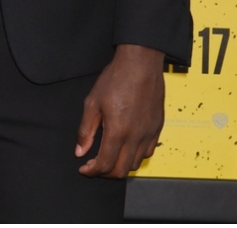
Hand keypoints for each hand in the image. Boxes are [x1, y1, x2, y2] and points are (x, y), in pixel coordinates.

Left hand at [75, 43, 164, 177]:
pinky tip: (125, 146)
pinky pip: (147, 152)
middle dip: (105, 173)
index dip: (92, 171)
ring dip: (120, 165)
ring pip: (135, 164)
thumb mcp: (93, 102)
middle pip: (121, 171)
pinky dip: (135, 156)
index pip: (105, 165)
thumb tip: (80, 151)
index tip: (84, 168)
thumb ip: (86, 130)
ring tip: (109, 155)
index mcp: (117, 131)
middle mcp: (135, 137)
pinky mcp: (157, 128)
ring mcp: (148, 134)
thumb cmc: (116, 79)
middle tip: (95, 165)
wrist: (140, 64)